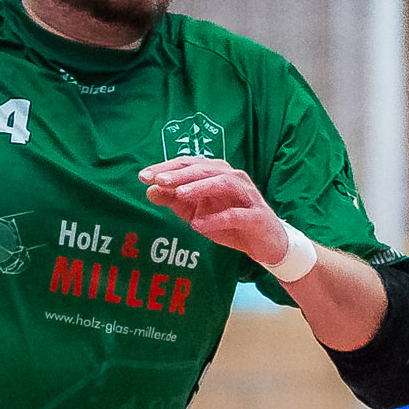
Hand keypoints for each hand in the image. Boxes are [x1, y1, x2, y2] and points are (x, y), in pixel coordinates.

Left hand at [138, 157, 288, 266]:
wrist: (266, 244)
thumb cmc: (230, 224)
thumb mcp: (197, 213)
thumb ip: (175, 201)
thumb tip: (150, 190)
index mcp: (217, 173)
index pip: (189, 165)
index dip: (166, 169)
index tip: (143, 177)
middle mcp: (233, 178)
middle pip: (205, 169)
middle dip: (180, 174)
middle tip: (158, 180)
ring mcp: (247, 196)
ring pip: (223, 184)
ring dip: (200, 188)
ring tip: (179, 195)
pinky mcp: (256, 217)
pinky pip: (236, 215)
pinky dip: (217, 219)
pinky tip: (199, 224)